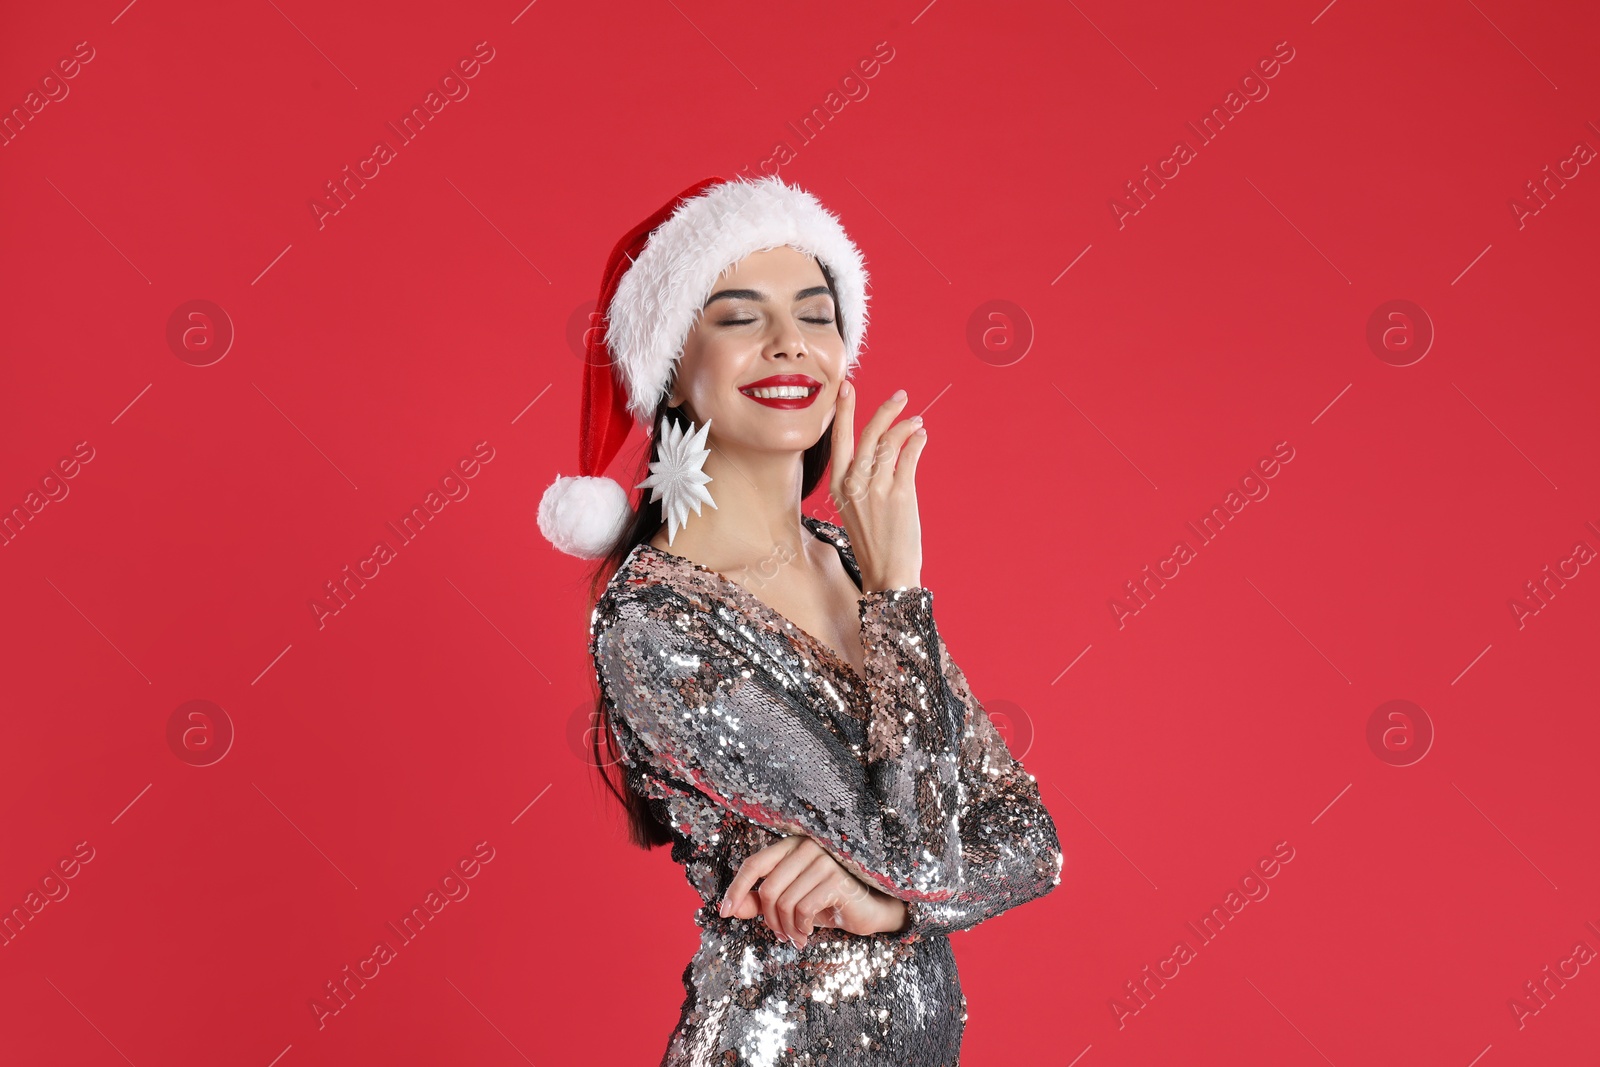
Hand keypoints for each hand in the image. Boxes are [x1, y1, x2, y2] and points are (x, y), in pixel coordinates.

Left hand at [719, 835, 908, 947]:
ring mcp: (823, 860)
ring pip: (784, 902)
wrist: (870, 909)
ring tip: (796, 937)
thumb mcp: (790, 901)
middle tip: (780, 936)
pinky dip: (801, 928)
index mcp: (791, 845)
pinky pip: (802, 909)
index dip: (736, 889)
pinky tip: (808, 933)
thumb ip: (760, 901)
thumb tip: (731, 909)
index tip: (724, 913)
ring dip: (786, 928)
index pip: (754, 864)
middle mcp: (807, 847)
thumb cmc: (828, 902)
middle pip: (767, 889)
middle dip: (769, 920)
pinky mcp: (836, 879)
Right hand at [828, 382, 927, 592]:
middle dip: (886, 410)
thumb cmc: (873, 543)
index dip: (845, 411)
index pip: (839, 439)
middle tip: (901, 396)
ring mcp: (877, 489)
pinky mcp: (901, 494)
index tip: (848, 388)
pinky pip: (909, 456)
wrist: (888, 574)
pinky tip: (921, 438)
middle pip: (869, 434)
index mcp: (838, 487)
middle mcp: (854, 484)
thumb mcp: (853, 509)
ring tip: (917, 422)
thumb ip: (860, 480)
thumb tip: (880, 449)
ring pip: (891, 441)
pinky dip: (917, 442)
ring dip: (906, 426)